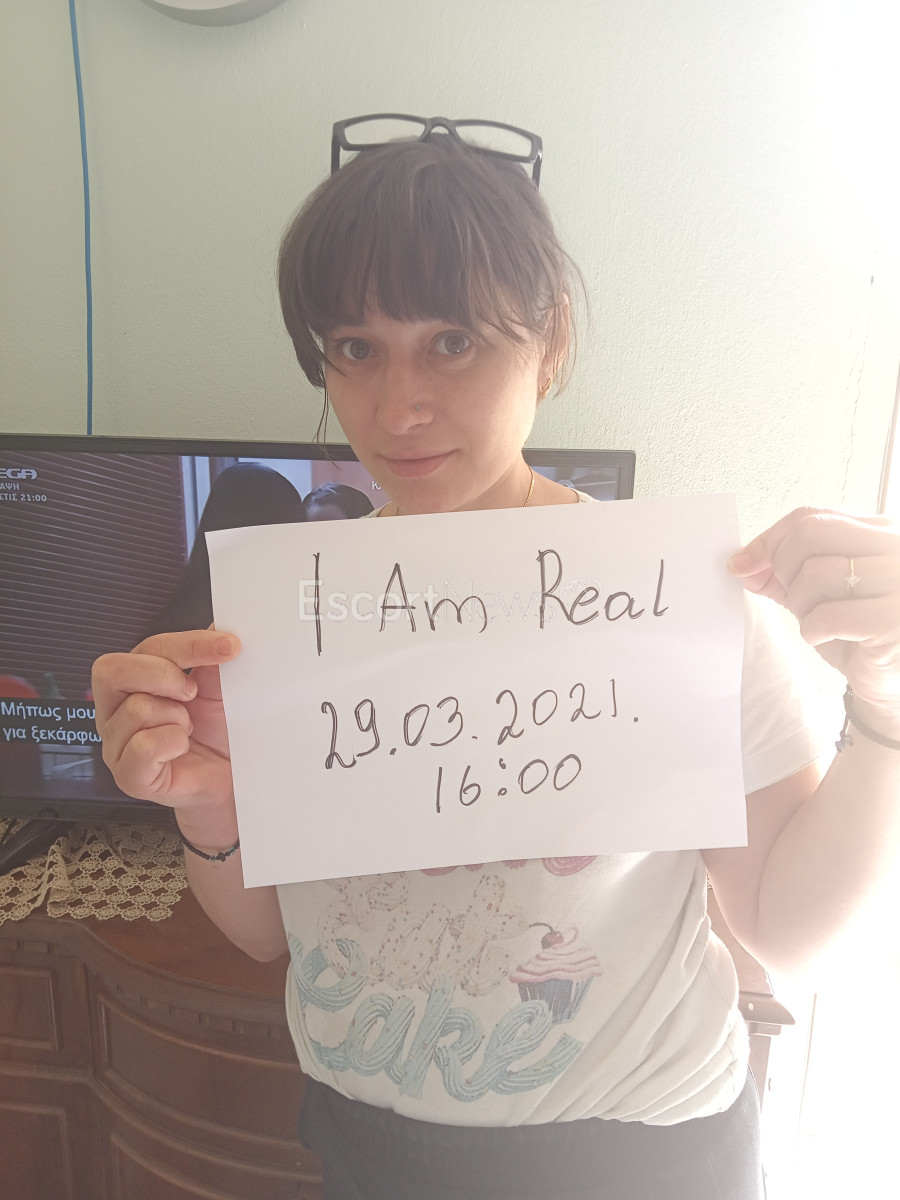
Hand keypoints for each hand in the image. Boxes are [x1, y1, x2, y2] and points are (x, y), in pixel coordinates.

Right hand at [92, 629, 241, 840]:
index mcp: (134, 681)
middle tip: (193, 693)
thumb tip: (220, 624)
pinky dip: (173, 743)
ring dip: (176, 717)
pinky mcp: (129, 776)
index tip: (228, 646)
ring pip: (135, 710)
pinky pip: (143, 747)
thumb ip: (211, 658)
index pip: (147, 647)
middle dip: (163, 675)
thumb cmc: (216, 734)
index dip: (188, 643)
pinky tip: (181, 747)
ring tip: (187, 730)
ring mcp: (116, 745)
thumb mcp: (217, 689)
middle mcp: (116, 711)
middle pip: (112, 671)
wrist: (228, 779)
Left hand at [728, 508, 899, 711]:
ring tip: (818, 621)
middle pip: (812, 532)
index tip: (744, 563)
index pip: (812, 516)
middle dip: (783, 566)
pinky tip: (827, 637)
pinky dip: (813, 630)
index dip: (769, 539)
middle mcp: (896, 548)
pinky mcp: (893, 620)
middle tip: (791, 595)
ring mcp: (899, 581)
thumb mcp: (816, 595)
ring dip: (801, 605)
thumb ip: (781, 574)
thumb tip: (741, 563)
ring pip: (816, 573)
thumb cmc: (857, 633)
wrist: (890, 678)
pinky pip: (827, 616)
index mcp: (879, 532)